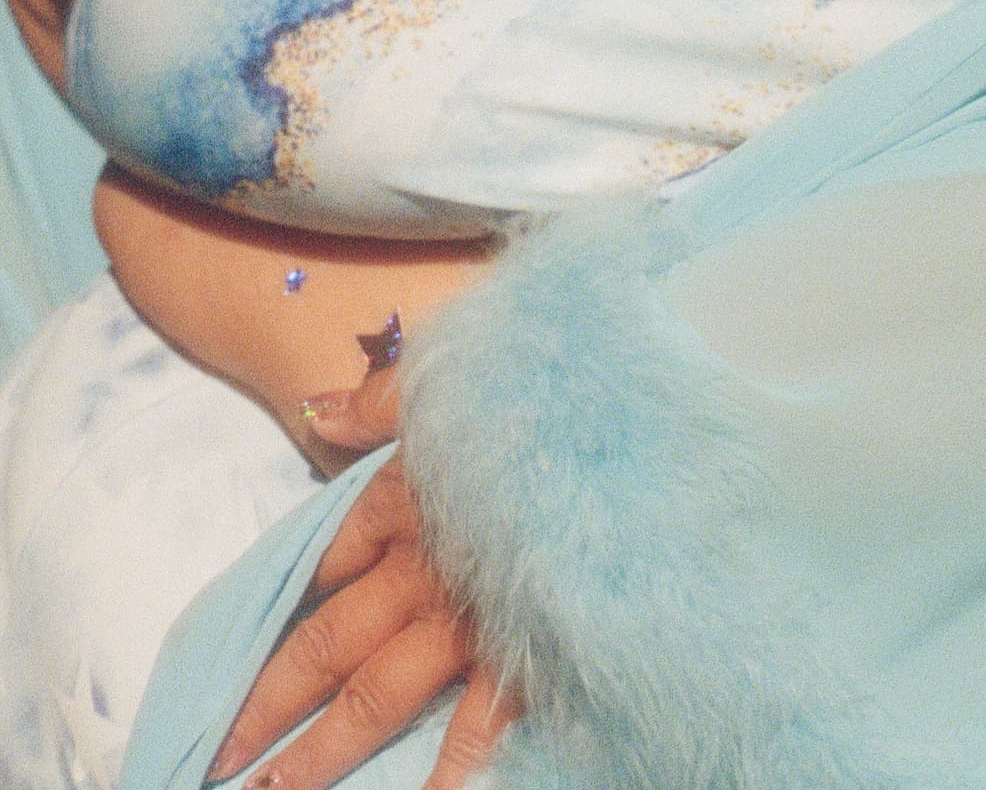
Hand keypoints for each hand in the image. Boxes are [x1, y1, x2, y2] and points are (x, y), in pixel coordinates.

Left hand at [209, 363, 515, 789]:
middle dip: (268, 705)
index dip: (271, 608)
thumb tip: (316, 409)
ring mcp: (466, 618)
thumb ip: (381, 399)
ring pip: (375, 696)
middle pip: (325, 645)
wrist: (621, 437)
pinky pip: (473, 731)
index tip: (225, 657)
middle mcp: (420, 569)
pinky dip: (446, 774)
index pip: (318, 561)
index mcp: (403, 498)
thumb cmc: (539, 403)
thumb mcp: (454, 381)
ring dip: (322, 751)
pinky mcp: (519, 651)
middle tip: (217, 760)